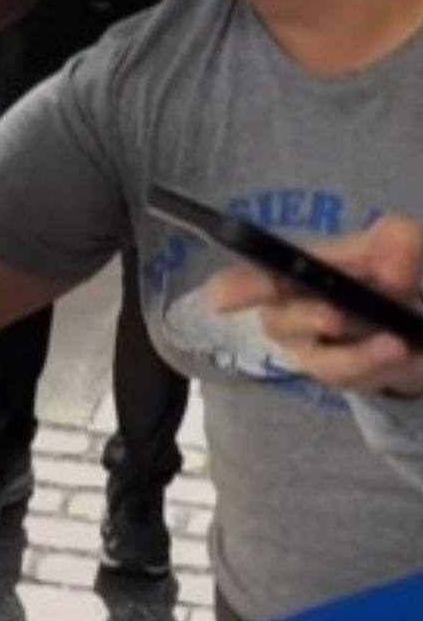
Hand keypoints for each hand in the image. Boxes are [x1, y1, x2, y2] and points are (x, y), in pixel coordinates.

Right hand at [208, 216, 422, 398]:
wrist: (415, 316)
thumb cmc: (390, 270)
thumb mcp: (399, 243)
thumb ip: (396, 242)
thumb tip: (392, 272)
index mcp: (298, 272)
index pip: (258, 277)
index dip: (235, 287)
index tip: (218, 298)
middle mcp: (295, 313)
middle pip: (278, 322)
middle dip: (305, 318)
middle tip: (335, 317)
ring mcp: (316, 349)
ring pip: (319, 359)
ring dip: (356, 354)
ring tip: (395, 345)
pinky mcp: (342, 377)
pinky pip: (350, 378)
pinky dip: (376, 365)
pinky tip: (401, 352)